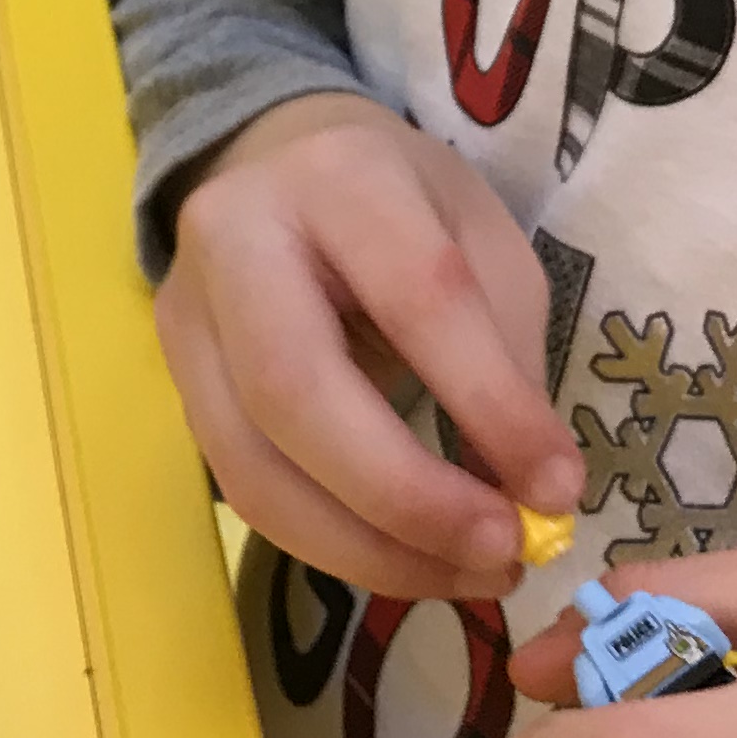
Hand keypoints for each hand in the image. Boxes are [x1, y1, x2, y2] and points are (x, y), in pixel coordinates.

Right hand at [155, 92, 581, 599]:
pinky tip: (405, 558)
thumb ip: (507, 351)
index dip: (488, 404)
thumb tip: (534, 490)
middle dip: (407, 497)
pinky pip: (244, 492)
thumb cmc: (401, 203)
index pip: (416, 297)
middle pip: (296, 393)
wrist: (275, 163)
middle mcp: (236, 239)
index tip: (560, 489)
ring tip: (467, 574)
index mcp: (339, 177)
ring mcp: (187, 317)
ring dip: (368, 550)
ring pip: (253, 466)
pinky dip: (332, 545)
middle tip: (502, 554)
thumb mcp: (481, 238)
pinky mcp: (176, 385)